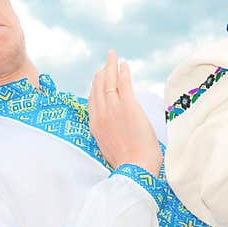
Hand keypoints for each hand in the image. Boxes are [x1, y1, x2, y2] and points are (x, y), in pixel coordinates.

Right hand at [88, 50, 161, 177]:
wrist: (135, 170)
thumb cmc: (128, 163)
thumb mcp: (109, 148)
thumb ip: (108, 134)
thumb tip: (113, 129)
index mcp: (95, 125)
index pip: (92, 99)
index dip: (95, 86)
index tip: (100, 78)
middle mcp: (101, 115)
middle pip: (97, 87)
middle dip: (102, 72)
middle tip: (107, 62)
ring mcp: (113, 110)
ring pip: (108, 82)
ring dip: (111, 66)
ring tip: (114, 57)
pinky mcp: (128, 107)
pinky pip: (123, 84)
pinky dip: (123, 71)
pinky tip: (124, 64)